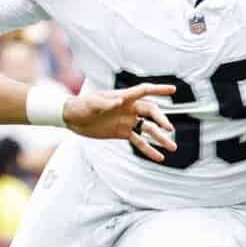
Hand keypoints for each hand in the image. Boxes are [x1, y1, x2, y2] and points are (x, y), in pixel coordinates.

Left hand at [62, 83, 177, 161]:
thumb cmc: (81, 106)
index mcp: (123, 97)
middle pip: (150, 112)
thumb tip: (120, 101)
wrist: (72, 118)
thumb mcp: (92, 103)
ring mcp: (127, 121)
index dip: (159, 90)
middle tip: (169, 129)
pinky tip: (159, 157)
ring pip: (148, 129)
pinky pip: (139, 142)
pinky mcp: (122, 133)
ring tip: (172, 147)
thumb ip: (106, 102)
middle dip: (161, 120)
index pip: (144, 91)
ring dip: (160, 138)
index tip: (173, 90)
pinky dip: (148, 149)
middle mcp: (129, 108)